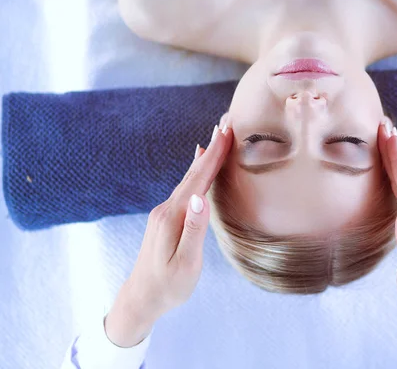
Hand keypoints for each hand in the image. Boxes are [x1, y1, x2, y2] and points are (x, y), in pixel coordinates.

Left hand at [105, 124, 232, 346]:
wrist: (140, 298)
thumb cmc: (168, 286)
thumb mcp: (186, 263)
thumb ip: (194, 231)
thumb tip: (200, 198)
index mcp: (173, 217)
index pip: (198, 180)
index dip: (214, 156)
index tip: (227, 133)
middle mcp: (166, 209)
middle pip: (192, 174)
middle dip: (211, 150)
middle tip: (225, 125)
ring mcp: (164, 213)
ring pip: (187, 179)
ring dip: (204, 159)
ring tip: (215, 140)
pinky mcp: (165, 219)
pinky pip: (184, 188)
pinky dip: (195, 173)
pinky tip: (197, 167)